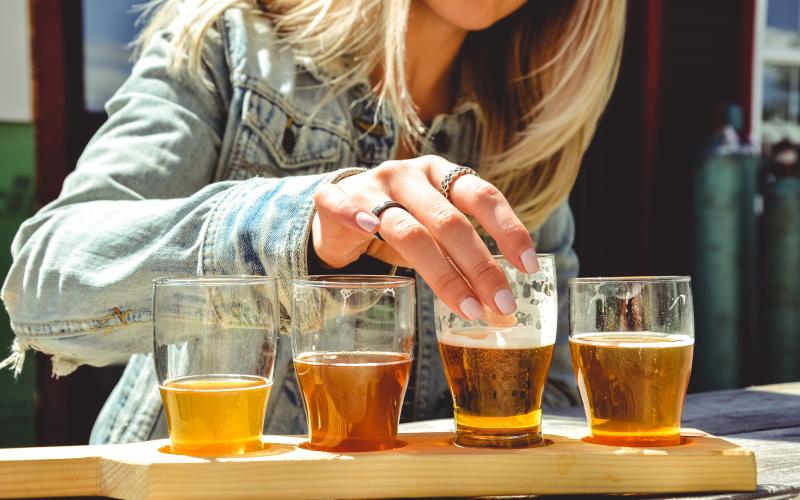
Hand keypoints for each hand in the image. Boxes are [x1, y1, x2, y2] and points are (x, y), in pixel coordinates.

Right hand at [312, 155, 538, 319]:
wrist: (337, 211)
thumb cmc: (397, 223)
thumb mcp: (433, 231)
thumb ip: (461, 253)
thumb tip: (500, 297)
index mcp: (441, 174)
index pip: (482, 196)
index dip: (508, 230)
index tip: (529, 266)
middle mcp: (410, 175)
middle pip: (450, 221)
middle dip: (481, 267)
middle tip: (502, 304)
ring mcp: (372, 186)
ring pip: (408, 230)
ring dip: (442, 273)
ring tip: (467, 308)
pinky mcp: (335, 199)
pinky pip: (342, 206)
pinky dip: (354, 216)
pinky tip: (368, 230)